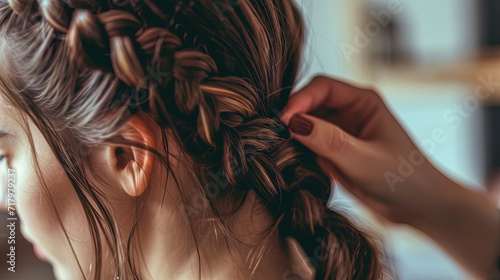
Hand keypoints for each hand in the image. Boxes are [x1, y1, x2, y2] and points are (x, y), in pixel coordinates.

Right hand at [280, 76, 440, 223]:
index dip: (299, 100)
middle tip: (275, 136)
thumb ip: (329, 141)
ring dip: (294, 133)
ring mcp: (341, 131)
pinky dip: (298, 149)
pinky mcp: (334, 149)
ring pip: (306, 122)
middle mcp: (350, 111)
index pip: (322, 87)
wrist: (417, 206)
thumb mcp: (364, 160)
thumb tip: (293, 123)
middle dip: (293, 115)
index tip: (283, 121)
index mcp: (363, 101)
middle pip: (310, 102)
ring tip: (281, 148)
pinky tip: (293, 160)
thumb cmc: (403, 179)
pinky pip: (309, 142)